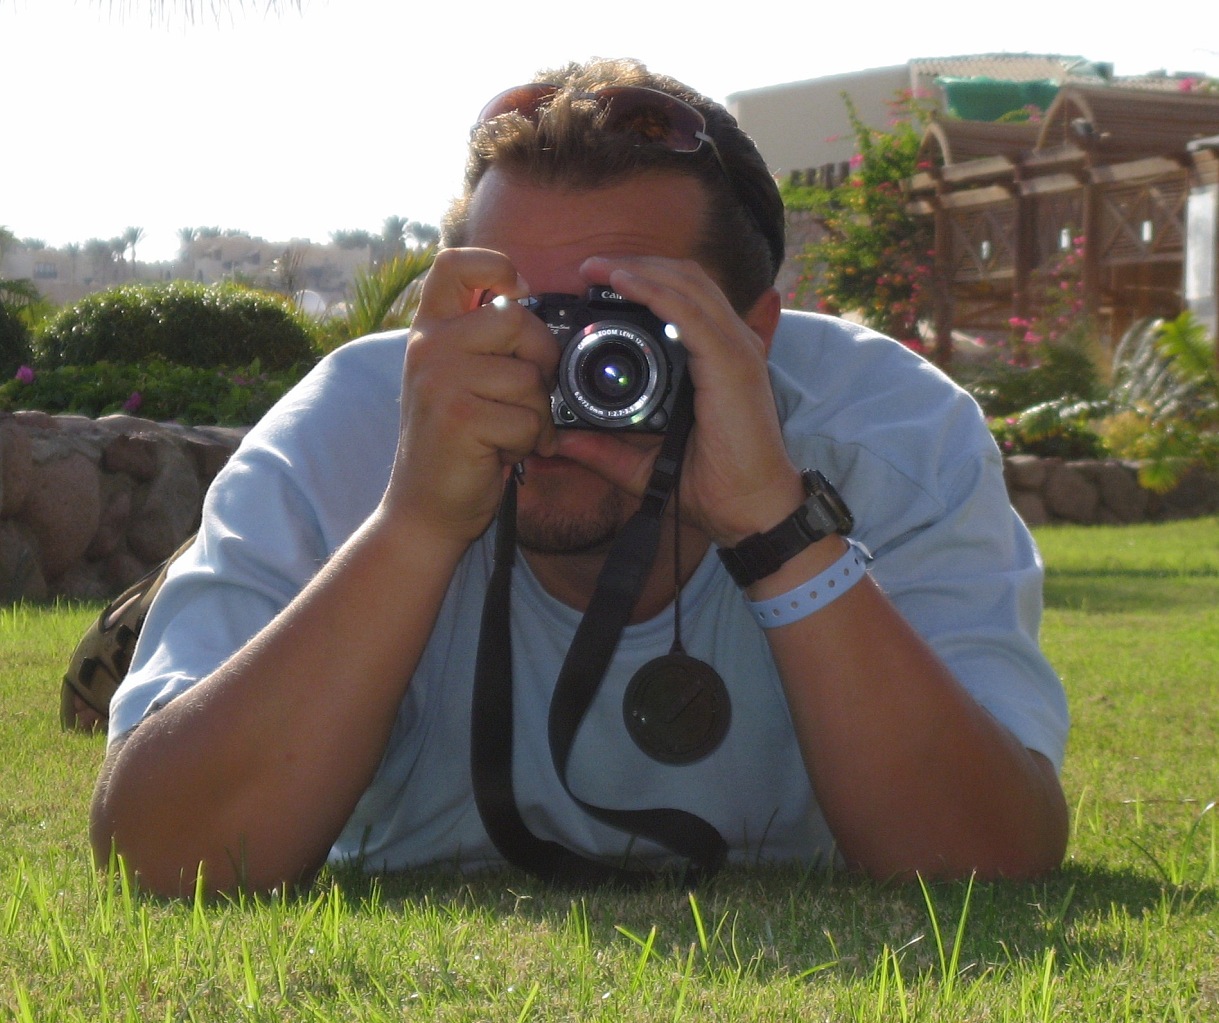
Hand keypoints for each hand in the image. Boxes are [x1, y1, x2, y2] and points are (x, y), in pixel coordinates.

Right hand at [384, 248, 558, 544]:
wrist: (423, 508)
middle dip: (540, 362)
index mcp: (429, 330)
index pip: (455, 263)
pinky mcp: (460, 417)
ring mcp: (440, 381)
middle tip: (526, 396)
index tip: (516, 296)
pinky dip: (528, 442)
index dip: (496, 266)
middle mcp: (428, 347)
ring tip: (506, 432)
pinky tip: (501, 453)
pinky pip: (529, 418)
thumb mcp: (458, 377)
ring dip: (534, 414)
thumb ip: (483, 338)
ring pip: (529, 377)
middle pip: (516, 320)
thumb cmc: (455, 442)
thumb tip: (526, 297)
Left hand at [553, 256, 801, 545]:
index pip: (681, 297)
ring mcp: (735, 351)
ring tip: (598, 269)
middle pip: (684, 278)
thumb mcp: (643, 464)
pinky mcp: (733, 364)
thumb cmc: (710, 487)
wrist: (749, 513)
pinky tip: (625, 283)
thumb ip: (604, 450)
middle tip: (590, 268)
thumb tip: (561, 441)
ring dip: (641, 269)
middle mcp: (729, 344)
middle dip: (636, 264)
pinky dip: (656, 292)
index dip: (641, 281)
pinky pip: (691, 314)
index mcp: (714, 358)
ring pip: (688, 284)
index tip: (595, 286)